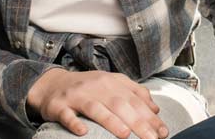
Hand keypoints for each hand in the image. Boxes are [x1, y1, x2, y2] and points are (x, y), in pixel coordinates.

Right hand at [27, 68, 166, 138]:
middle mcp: (96, 87)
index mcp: (111, 82)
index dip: (150, 116)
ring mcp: (77, 96)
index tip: (163, 131)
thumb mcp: (111, 84)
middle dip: (138, 122)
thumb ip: (134, 93)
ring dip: (110, 121)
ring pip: (96, 108)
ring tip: (125, 135)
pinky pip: (67, 115)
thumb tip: (155, 109)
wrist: (51, 83)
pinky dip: (74, 123)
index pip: (135, 99)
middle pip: (120, 104)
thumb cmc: (87, 88)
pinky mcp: (59, 106)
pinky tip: (83, 132)